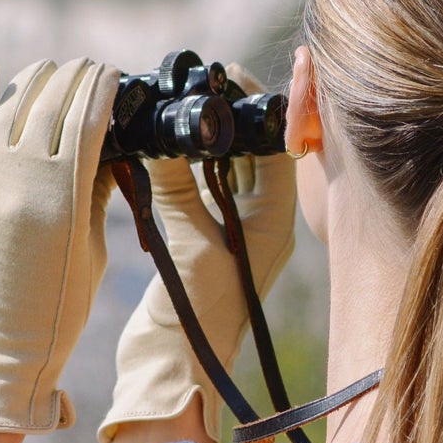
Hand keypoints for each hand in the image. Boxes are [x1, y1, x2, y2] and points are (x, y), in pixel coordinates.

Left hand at [0, 55, 120, 434]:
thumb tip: (107, 147)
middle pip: (50, 103)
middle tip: (88, 69)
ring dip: (33, 81)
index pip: (88, 116)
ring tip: (50, 72)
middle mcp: (22, 179)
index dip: (102, 87)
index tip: (112, 75)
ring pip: (9, 106)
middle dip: (73, 77)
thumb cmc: (55, 313)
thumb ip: (99, 193)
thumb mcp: (92, 252)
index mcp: (67, 196)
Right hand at [98, 64, 297, 442]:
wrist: (172, 366)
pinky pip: (201, 192)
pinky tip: (165, 146)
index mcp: (274, 225)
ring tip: (181, 107)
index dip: (258, 110)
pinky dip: (187, 168)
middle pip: (253, 156)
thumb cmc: (194, 315)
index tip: (231, 76)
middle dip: (229, 120)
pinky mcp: (204, 244)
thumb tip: (167, 132)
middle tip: (202, 84)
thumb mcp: (188, 240)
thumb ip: (179, 184)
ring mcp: (234, 236)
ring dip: (206, 142)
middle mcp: (261, 227)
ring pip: (226, 171)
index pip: (277, 151)